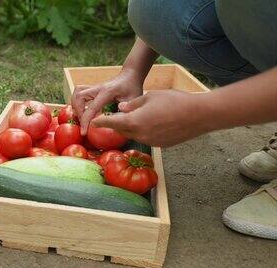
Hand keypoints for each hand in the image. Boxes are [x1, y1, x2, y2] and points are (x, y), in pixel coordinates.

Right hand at [71, 69, 143, 134]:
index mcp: (107, 92)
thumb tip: (115, 124)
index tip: (84, 132)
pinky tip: (82, 110)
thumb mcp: (133, 100)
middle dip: (78, 112)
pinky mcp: (93, 89)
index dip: (85, 121)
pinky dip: (77, 102)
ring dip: (76, 106)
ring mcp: (94, 88)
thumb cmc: (133, 87)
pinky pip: (79, 93)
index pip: (91, 108)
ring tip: (81, 117)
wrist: (130, 74)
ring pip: (76, 93)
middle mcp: (98, 88)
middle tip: (83, 123)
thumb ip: (125, 112)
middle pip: (79, 97)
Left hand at [91, 90, 209, 146]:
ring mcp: (151, 141)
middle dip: (116, 125)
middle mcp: (140, 134)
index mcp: (134, 121)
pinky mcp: (161, 145)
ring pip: (134, 135)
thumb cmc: (175, 101)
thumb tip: (121, 108)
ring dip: (131, 129)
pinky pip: (147, 138)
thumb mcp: (150, 97)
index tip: (92, 122)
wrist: (200, 115)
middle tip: (112, 119)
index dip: (101, 122)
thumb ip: (133, 104)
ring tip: (135, 119)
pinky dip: (144, 132)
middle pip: (122, 131)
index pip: (111, 123)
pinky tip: (153, 124)